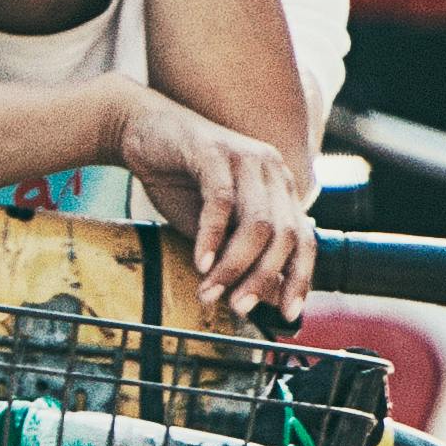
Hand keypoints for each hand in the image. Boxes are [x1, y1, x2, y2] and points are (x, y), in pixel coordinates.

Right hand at [118, 90, 318, 319]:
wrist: (141, 131)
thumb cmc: (180, 182)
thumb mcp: (215, 229)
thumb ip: (239, 255)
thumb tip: (267, 298)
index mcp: (280, 188)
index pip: (304, 239)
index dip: (300, 278)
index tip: (289, 314)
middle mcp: (272, 170)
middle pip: (285, 236)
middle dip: (261, 278)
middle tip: (238, 308)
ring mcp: (245, 158)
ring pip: (257, 224)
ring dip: (234, 265)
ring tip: (210, 291)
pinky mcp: (213, 152)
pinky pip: (221, 202)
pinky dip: (211, 237)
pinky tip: (199, 262)